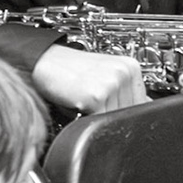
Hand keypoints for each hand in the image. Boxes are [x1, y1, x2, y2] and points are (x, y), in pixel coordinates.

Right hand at [31, 44, 146, 114]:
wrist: (40, 62)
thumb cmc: (66, 71)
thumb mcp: (101, 76)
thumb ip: (122, 92)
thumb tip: (138, 111)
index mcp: (129, 66)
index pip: (142, 102)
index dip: (124, 110)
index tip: (109, 108)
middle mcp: (124, 72)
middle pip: (129, 112)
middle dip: (109, 113)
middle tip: (90, 101)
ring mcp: (111, 83)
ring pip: (115, 117)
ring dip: (96, 116)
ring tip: (82, 100)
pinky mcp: (96, 96)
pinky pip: (100, 120)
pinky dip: (86, 118)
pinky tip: (76, 103)